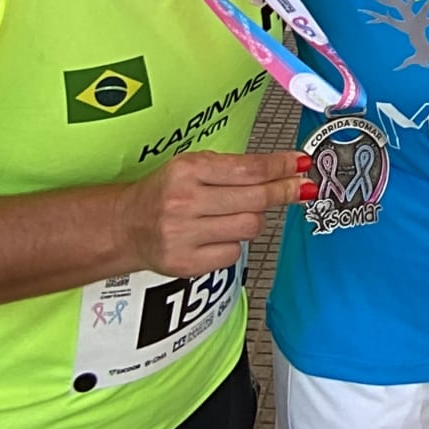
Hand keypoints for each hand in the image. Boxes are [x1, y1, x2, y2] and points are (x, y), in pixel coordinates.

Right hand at [120, 148, 312, 277]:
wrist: (126, 225)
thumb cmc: (166, 192)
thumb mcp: (192, 167)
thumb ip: (234, 168)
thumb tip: (286, 169)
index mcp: (187, 171)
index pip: (248, 169)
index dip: (280, 167)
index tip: (301, 164)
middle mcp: (184, 202)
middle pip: (255, 200)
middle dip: (283, 192)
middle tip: (300, 187)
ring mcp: (184, 236)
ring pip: (249, 228)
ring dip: (253, 219)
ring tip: (237, 213)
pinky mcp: (187, 263)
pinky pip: (234, 253)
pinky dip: (235, 243)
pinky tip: (218, 234)